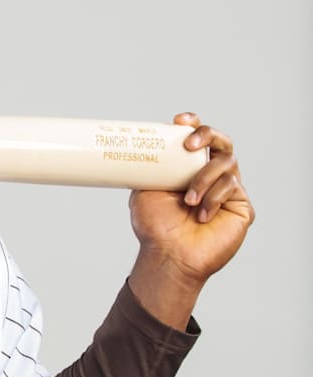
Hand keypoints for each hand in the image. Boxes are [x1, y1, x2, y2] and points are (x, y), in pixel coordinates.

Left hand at [127, 112, 253, 327]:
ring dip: (204, 177)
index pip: (197, 138)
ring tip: (187, 199)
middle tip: (189, 145)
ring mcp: (228, 189)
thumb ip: (151, 165)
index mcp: (187, 168)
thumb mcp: (144, 188)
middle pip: (222, 141)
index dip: (193, 124)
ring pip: (226, 163)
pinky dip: (214, 198)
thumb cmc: (154, 225)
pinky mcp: (242, 206)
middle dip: (207, 135)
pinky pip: (232, 187)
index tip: (180, 121)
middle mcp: (211, 174)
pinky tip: (202, 214)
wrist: (167, 256)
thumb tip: (135, 142)